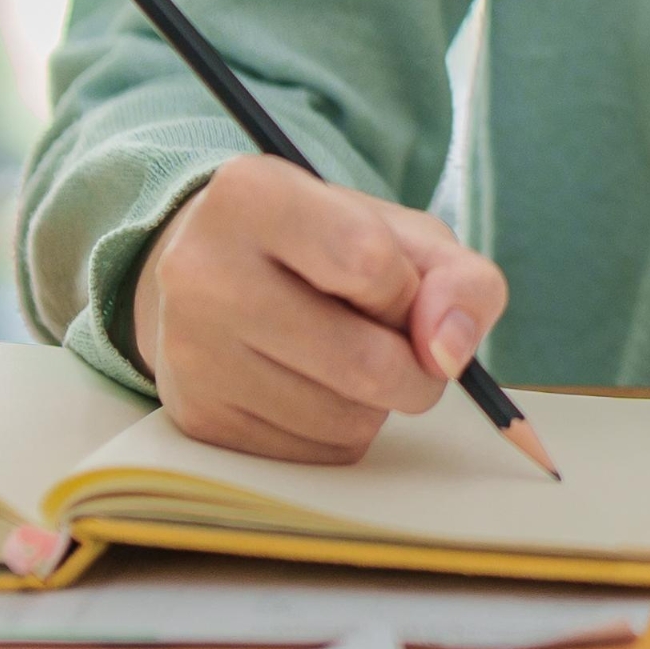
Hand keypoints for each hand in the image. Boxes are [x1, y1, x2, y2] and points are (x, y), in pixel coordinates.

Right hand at [134, 154, 508, 464]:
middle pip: (364, 363)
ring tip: (348, 356)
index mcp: (251, 195)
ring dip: (378, 404)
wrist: (222, 276)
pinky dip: (342, 431)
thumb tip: (449, 354)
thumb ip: (459, 279)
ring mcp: (189, 351)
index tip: (401, 289)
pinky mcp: (195, 417)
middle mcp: (201, 271)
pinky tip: (316, 387)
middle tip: (403, 345)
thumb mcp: (405, 234)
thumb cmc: (329, 248)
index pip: (369, 262)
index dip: (409, 291)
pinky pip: (314, 454)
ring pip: (343, 420)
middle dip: (416, 368)